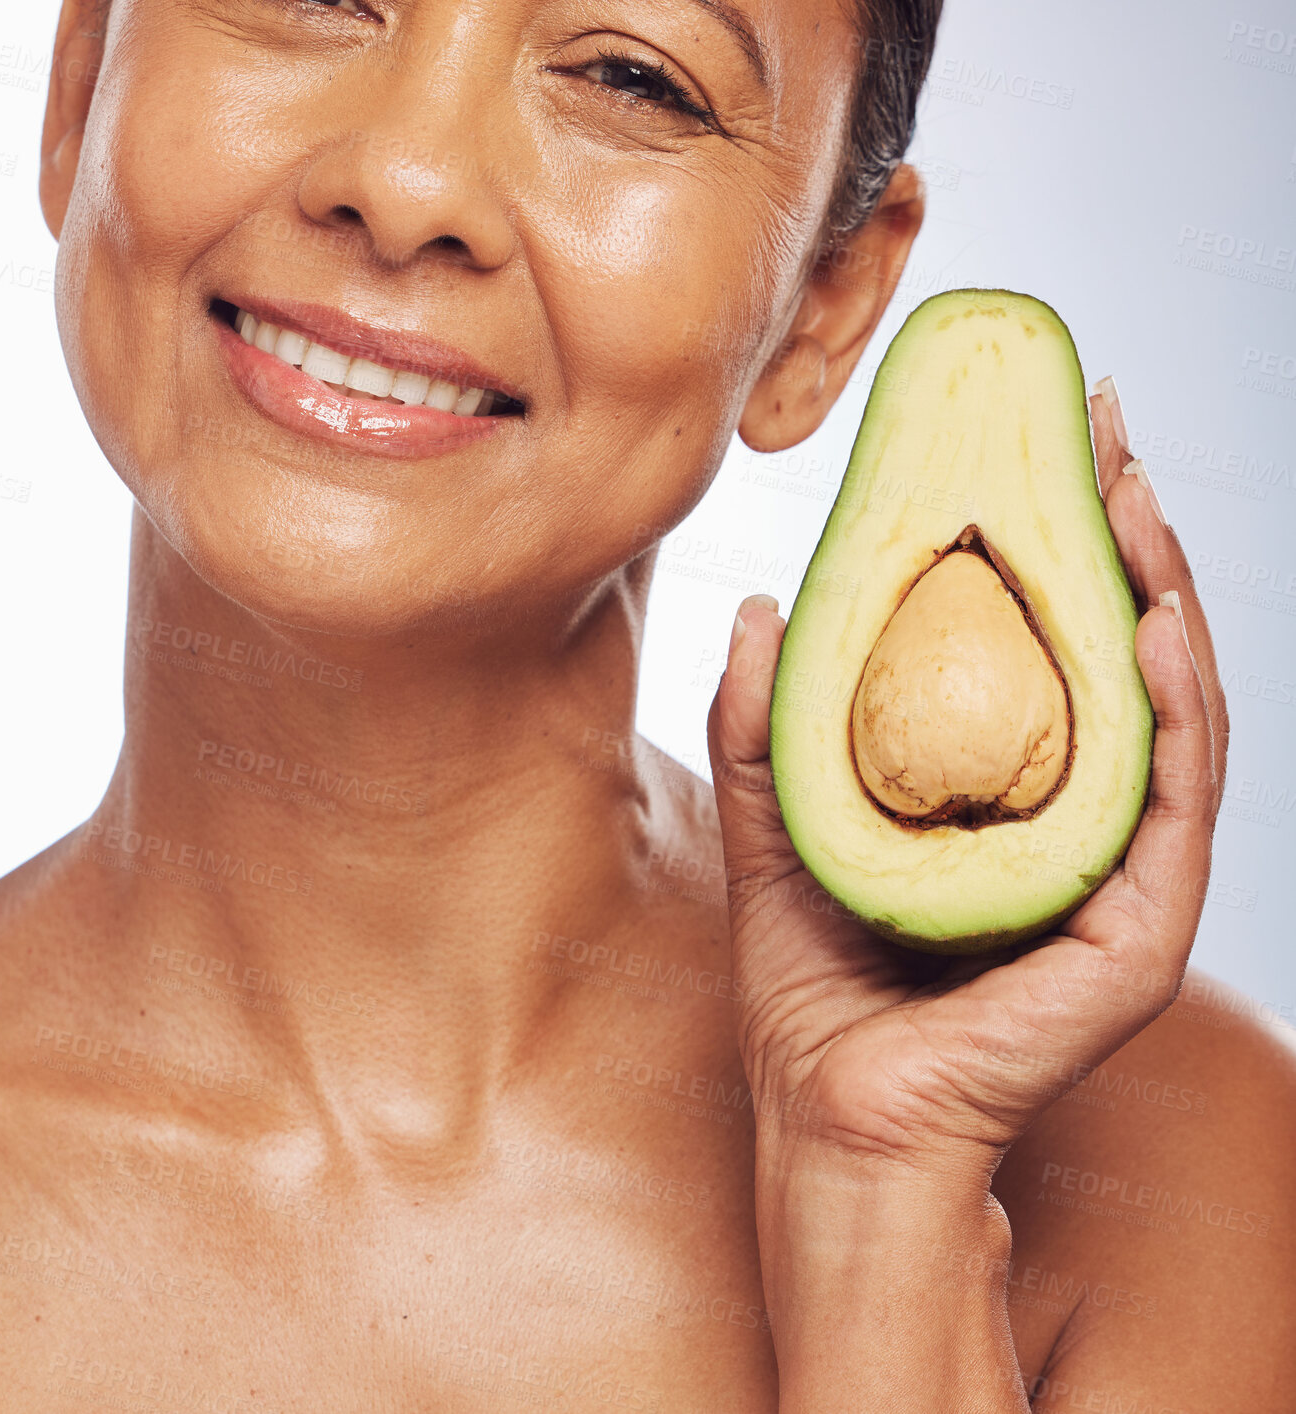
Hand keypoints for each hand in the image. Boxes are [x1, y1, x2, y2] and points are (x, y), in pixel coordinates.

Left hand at [706, 381, 1229, 1176]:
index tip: (1042, 439)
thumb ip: (765, 722)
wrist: (829, 1114)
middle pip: (1123, 658)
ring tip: (1130, 497)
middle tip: (1103, 427)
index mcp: (1011, 797)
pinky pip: (1175, 805)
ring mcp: (1120, 879)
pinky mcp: (1136, 935)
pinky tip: (1151, 624)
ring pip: (1172, 714)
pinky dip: (1174, 708)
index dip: (1057, 542)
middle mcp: (1080, 826)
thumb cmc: (811, 984)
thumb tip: (766, 602)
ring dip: (1162, 595)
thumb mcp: (776, 821)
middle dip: (1122, 536)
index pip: (1056, 649)